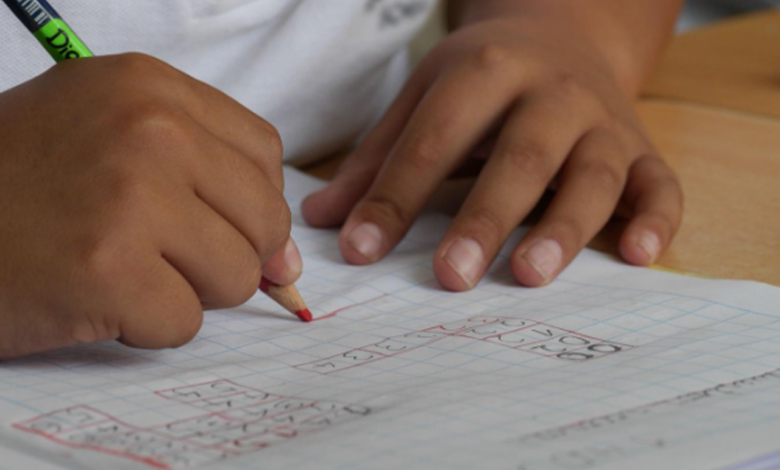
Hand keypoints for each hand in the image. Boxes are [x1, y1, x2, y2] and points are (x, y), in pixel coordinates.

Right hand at [0, 54, 298, 357]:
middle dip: (225, 254)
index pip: (264, 155)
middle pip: (264, 220)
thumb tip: (288, 261)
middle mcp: (148, 130)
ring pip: (237, 276)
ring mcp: (130, 198)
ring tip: (122, 270)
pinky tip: (95, 296)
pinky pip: (185, 322)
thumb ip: (209, 182)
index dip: (249, 203)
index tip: (217, 224)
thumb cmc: (20, 185)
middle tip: (159, 253)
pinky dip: (146, 325)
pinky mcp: (108, 270)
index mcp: (149, 87)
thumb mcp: (111, 140)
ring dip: (186, 290)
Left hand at [302, 18, 682, 290]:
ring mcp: (603, 121)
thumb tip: (320, 221)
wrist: (565, 35)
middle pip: (520, 157)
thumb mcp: (425, 98)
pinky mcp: (642, 148)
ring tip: (529, 275)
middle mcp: (551, 93)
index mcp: (485, 71)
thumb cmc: (484, 80)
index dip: (395, 197)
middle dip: (485, 217)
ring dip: (565, 227)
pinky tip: (638, 257)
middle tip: (451, 276)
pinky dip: (657, 220)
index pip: (434, 140)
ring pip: (593, 174)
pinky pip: (660, 184)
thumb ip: (377, 159)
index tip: (360, 252)